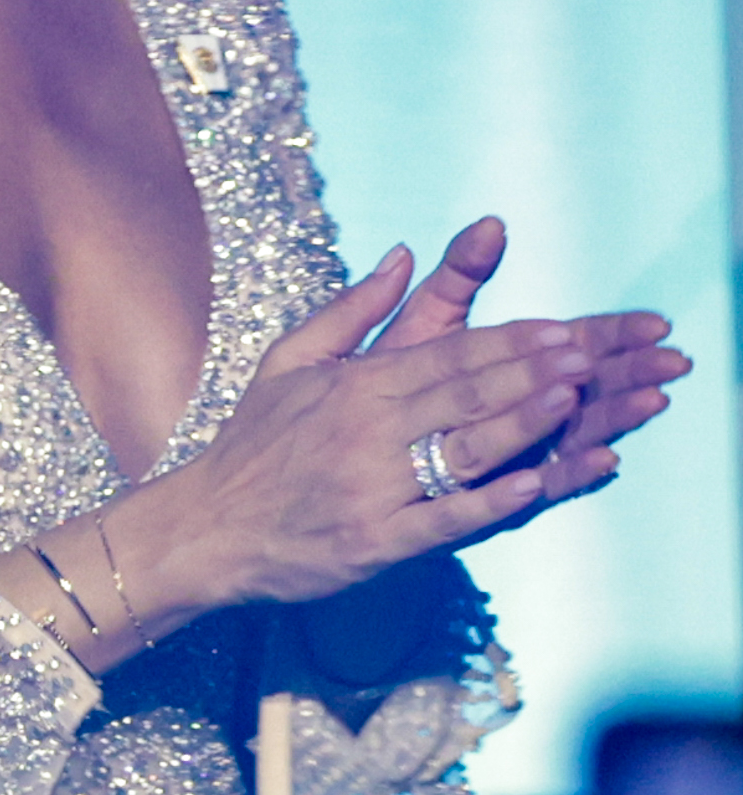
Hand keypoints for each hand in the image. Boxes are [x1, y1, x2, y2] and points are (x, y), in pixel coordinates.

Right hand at [122, 251, 628, 617]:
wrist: (206, 529)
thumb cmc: (253, 446)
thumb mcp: (287, 362)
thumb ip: (351, 308)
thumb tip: (403, 254)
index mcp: (352, 386)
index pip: (446, 355)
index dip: (509, 342)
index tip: (563, 331)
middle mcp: (365, 431)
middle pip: (463, 395)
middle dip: (530, 373)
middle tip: (588, 358)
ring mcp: (373, 487)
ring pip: (461, 450)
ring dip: (521, 424)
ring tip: (575, 403)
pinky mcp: (376, 541)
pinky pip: (443, 518)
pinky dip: (489, 503)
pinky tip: (533, 485)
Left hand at [361, 215, 691, 491]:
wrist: (311, 464)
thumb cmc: (357, 392)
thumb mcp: (407, 326)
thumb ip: (451, 281)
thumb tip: (488, 225)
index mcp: (496, 367)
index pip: (566, 344)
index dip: (613, 334)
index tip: (657, 324)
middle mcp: (508, 411)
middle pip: (579, 386)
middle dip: (627, 371)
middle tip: (673, 359)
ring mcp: (499, 456)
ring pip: (567, 434)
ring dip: (612, 416)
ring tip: (654, 398)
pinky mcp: (477, 500)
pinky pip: (530, 489)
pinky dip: (567, 474)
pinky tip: (604, 460)